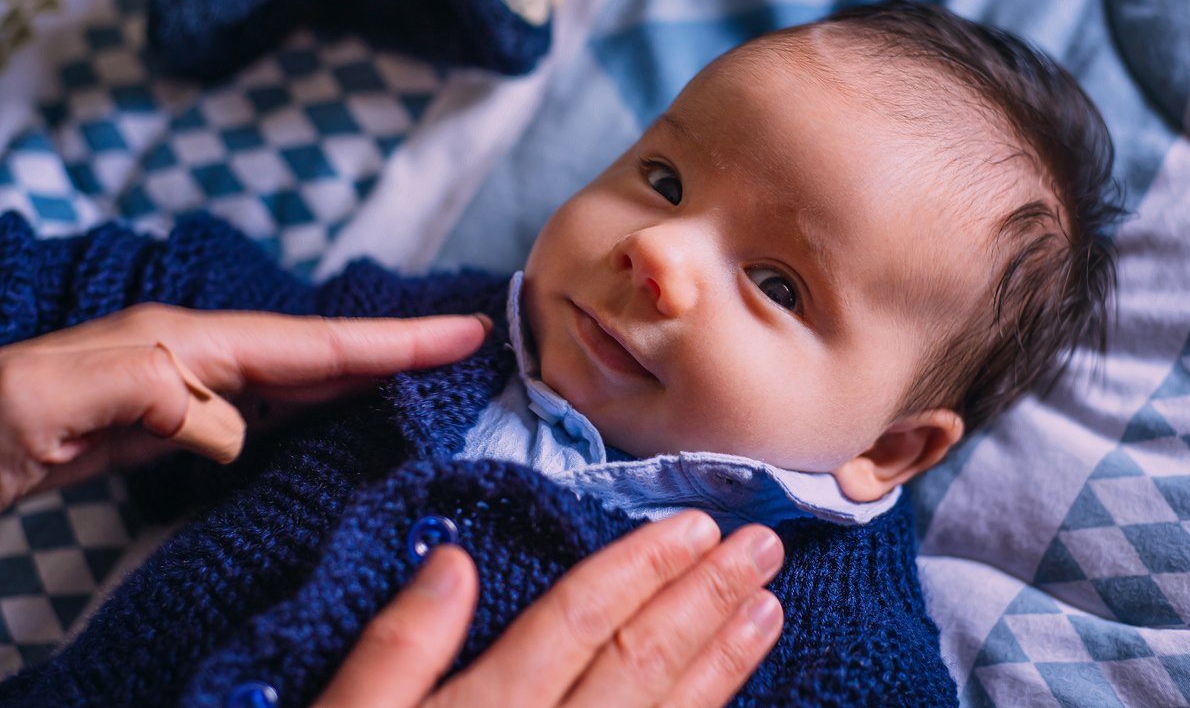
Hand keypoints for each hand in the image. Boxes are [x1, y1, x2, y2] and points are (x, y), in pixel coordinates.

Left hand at [0, 304, 489, 507]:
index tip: (465, 332)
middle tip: (472, 347)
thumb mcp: (42, 401)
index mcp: (180, 346)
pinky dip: (318, 410)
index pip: (310, 344)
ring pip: (299, 380)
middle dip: (399, 349)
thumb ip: (141, 391)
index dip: (393, 342)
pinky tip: (336, 420)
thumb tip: (235, 424)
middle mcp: (194, 358)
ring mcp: (183, 390)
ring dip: (366, 377)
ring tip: (427, 379)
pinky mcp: (169, 425)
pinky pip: (267, 412)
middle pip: (320, 353)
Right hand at [315, 510, 784, 707]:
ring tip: (769, 609)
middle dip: (704, 599)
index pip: (576, 621)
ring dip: (723, 663)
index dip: (637, 567)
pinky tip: (730, 704)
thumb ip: (395, 651)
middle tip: (762, 546)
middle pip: (638, 662)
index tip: (692, 525)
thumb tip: (453, 562)